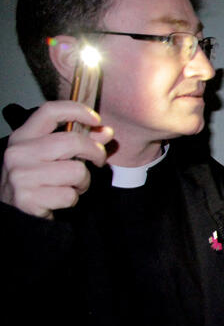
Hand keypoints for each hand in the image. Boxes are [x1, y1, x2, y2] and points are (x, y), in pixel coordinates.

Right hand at [0, 101, 113, 218]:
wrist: (16, 215)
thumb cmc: (39, 181)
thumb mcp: (55, 157)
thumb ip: (81, 142)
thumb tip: (106, 131)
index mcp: (23, 137)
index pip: (50, 111)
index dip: (78, 110)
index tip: (96, 120)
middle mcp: (18, 153)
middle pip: (72, 141)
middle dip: (95, 152)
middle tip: (98, 161)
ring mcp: (21, 175)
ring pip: (76, 170)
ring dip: (83, 181)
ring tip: (73, 185)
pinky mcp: (27, 198)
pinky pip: (69, 194)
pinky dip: (73, 198)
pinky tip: (60, 198)